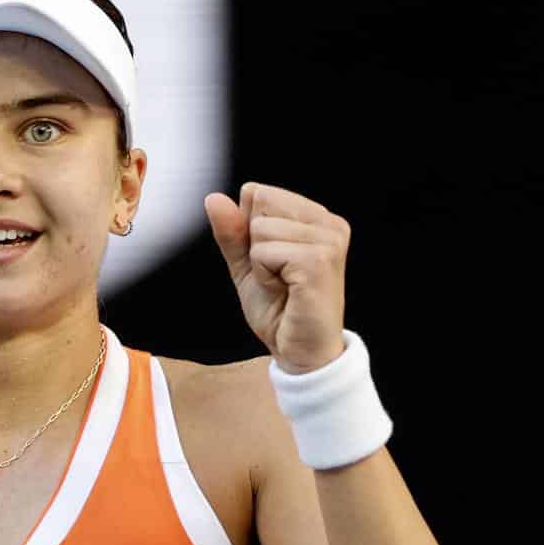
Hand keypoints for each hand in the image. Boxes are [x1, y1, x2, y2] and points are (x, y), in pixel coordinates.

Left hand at [204, 183, 349, 373]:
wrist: (298, 352)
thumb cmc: (279, 309)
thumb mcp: (246, 264)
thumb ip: (232, 231)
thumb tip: (214, 198)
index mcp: (317, 217)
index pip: (258, 193)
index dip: (250, 232)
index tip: (272, 262)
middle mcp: (329, 223)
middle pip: (259, 204)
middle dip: (255, 244)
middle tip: (278, 276)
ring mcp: (328, 240)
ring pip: (260, 229)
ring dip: (260, 263)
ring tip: (283, 285)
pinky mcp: (318, 260)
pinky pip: (264, 251)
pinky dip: (264, 274)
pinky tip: (286, 291)